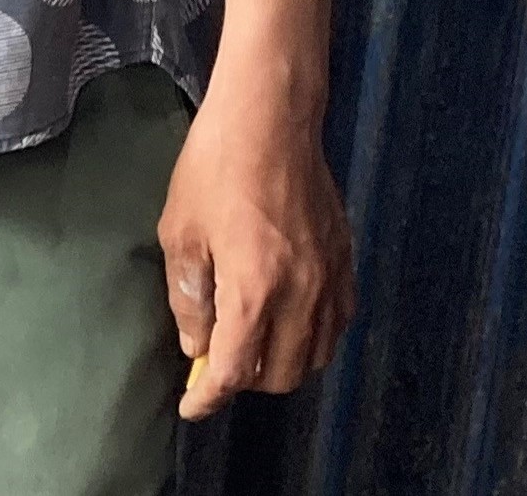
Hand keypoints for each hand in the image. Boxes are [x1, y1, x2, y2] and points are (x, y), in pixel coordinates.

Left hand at [160, 67, 353, 418]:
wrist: (271, 120)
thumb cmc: (214, 167)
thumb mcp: (180, 231)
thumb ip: (188, 297)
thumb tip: (195, 346)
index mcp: (253, 291)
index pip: (235, 371)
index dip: (209, 397)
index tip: (192, 406)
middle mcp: (301, 297)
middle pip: (279, 376)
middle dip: (244, 382)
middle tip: (215, 363)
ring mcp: (330, 282)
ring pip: (313, 359)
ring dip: (280, 365)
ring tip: (248, 344)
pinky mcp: (346, 264)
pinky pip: (337, 327)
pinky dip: (311, 341)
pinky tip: (286, 323)